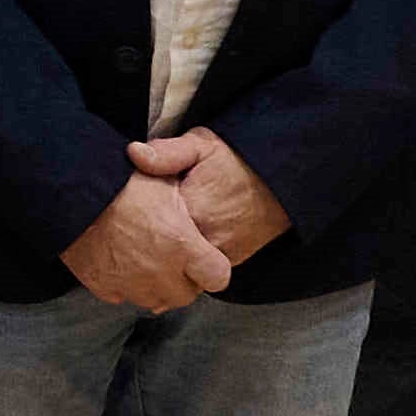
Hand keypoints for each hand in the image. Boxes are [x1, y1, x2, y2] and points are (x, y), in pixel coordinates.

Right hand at [59, 172, 238, 312]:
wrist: (71, 192)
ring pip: (156, 301)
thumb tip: (198, 209)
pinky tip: (120, 261)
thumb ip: (188, 200)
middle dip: (184, 280)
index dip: (212, 266)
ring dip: (155, 285)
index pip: (218, 277)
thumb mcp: (163, 178)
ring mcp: (132, 284)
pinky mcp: (106, 288)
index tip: (202, 256)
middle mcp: (160, 271)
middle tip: (171, 256)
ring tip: (144, 258)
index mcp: (181, 244)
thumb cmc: (120, 181)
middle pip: (187, 295)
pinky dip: (125, 285)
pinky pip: (124, 297)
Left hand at [131, 130, 291, 275]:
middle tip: (145, 223)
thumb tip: (135, 152)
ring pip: (181, 264)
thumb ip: (168, 152)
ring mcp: (220, 253)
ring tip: (163, 234)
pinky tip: (185, 241)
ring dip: (170, 253)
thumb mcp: (201, 145)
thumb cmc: (239, 161)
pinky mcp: (231, 261)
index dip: (138, 214)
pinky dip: (189, 260)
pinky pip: (200, 270)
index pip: (150, 221)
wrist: (282, 181)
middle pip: (162, 248)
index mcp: (192, 208)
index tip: (133, 205)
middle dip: (150, 238)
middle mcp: (206, 237)